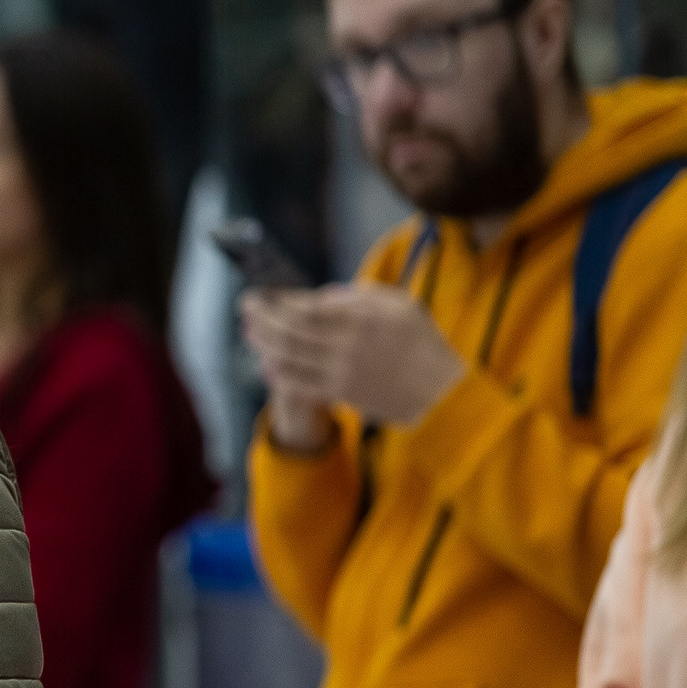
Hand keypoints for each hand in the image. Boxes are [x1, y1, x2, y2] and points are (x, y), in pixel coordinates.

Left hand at [240, 283, 467, 439]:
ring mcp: (342, 369)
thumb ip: (364, 295)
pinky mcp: (341, 393)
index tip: (265, 294)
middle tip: (245, 307)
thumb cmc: (424, 344)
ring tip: (248, 331)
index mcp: (362, 316)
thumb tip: (327, 293)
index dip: (281, 300)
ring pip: (291, 354)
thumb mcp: (403, 306)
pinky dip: (280, 373)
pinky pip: (301, 382)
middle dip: (264, 316)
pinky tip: (266, 365)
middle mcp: (347, 342)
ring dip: (264, 342)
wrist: (441, 394)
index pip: (308, 305)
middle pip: (292, 328)